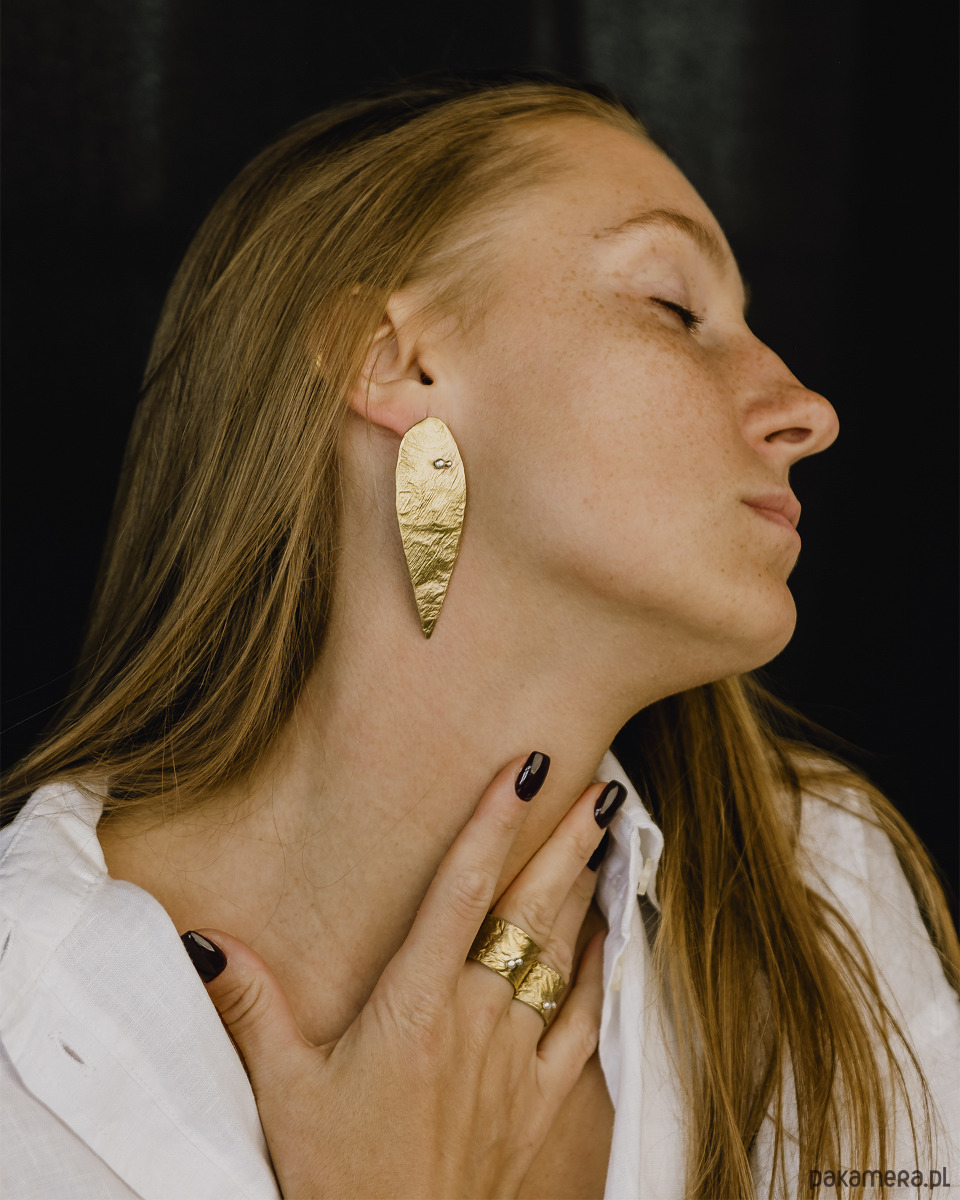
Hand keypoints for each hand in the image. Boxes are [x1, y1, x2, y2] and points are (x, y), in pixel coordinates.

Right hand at [187, 754, 619, 1198]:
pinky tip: (608, 936)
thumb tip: (207, 942)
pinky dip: (599, 972)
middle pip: (528, 909)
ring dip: (583, 891)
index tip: (524, 770)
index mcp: (415, 1003)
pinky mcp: (542, 1103)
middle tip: (596, 785)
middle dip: (563, 842)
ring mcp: (516, 1059)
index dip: (492, 823)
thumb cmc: (340, 1178)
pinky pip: (583, 1023)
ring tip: (603, 836)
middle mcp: (476, 1017)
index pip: (461, 889)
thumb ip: (252, 1008)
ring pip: (561, 954)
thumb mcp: (286, 1090)